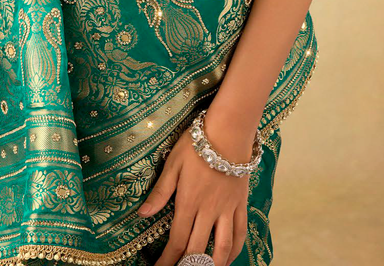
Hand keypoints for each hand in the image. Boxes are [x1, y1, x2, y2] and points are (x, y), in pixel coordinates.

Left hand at [138, 109, 257, 265]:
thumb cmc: (197, 144)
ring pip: (223, 247)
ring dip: (213, 264)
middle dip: (186, 265)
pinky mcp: (240, 204)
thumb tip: (143, 213)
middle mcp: (209, 210)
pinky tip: (228, 257)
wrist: (228, 131)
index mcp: (189, 201)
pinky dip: (235, 250)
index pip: (177, 240)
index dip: (168, 259)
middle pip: (198, 249)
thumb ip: (160, 191)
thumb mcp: (173, 164)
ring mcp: (227, 209)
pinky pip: (240, 232)